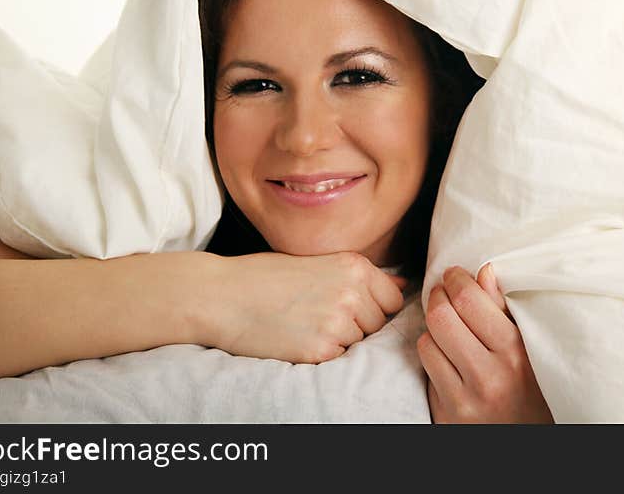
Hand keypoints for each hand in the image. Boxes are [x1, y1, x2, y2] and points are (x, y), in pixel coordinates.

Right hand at [199, 251, 407, 363]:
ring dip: (339, 341)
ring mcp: (338, 322)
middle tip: (316, 315)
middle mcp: (352, 292)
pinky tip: (298, 339)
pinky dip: (322, 354)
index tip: (349, 308)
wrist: (222, 295)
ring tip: (304, 325)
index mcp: (354, 266)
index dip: (373, 307)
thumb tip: (402, 284)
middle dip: (356, 325)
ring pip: (359, 343)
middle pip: (378, 324)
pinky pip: (339, 359)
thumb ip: (359, 276)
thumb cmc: (265, 277)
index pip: (393, 298)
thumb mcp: (316, 263)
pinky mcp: (321, 350)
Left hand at [417, 263, 552, 423]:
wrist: (531, 440)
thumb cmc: (536, 388)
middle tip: (444, 292)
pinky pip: (426, 367)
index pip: (468, 300)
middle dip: (438, 296)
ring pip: (427, 340)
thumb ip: (505, 309)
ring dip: (433, 328)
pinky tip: (448, 354)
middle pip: (440, 316)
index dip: (455, 279)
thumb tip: (484, 270)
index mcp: (517, 352)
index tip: (455, 275)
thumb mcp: (532, 348)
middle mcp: (489, 376)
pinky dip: (432, 354)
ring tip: (449, 327)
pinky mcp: (447, 413)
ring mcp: (465, 398)